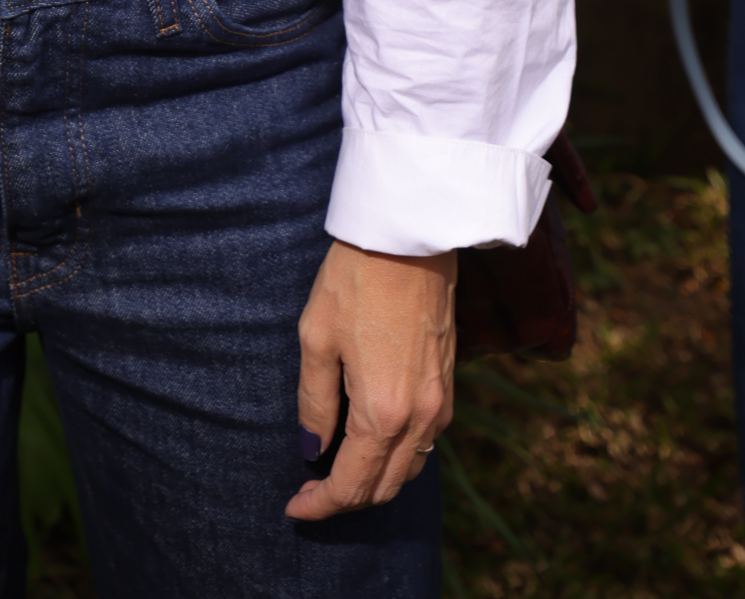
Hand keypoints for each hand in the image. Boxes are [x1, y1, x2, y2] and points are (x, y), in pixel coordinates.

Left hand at [285, 240, 455, 521]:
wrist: (410, 237)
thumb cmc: (356, 279)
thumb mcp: (316, 337)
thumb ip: (315, 400)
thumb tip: (311, 447)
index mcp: (382, 412)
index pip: (353, 485)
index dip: (321, 504)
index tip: (295, 507)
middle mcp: (419, 418)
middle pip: (384, 487)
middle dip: (346, 499)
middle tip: (311, 491)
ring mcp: (441, 403)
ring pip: (408, 469)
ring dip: (374, 480)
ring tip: (337, 469)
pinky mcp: (449, 384)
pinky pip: (425, 443)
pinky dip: (397, 456)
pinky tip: (372, 440)